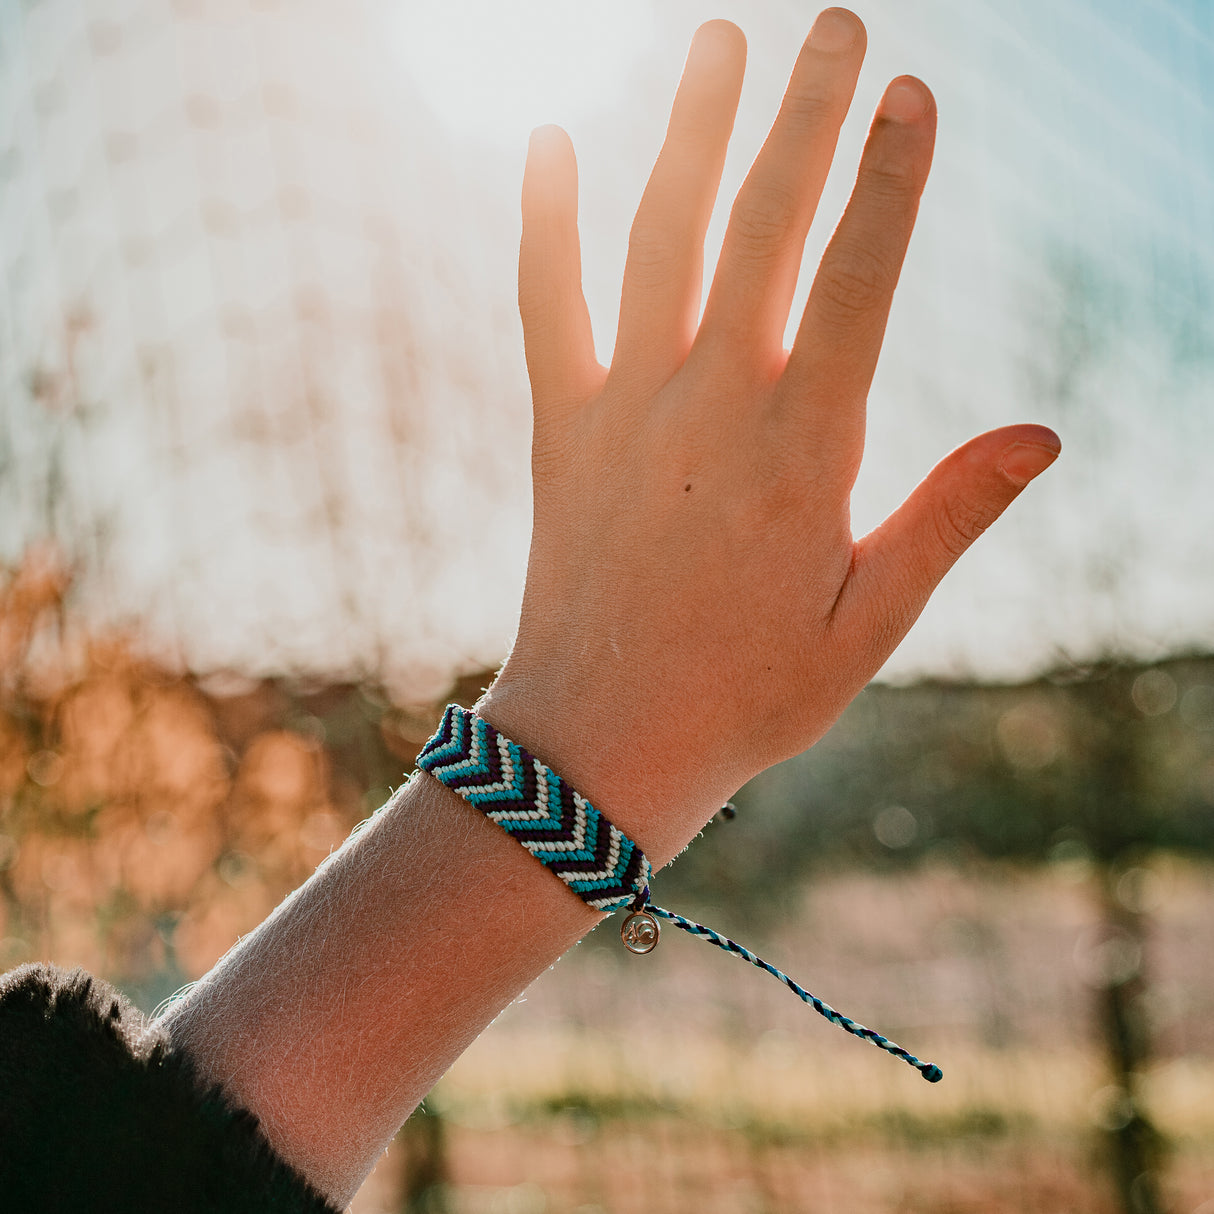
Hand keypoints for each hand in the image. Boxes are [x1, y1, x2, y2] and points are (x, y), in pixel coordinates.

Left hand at [482, 10, 1058, 863]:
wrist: (606, 741)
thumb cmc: (748, 693)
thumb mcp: (870, 621)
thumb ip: (949, 516)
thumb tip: (1041, 434)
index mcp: (801, 450)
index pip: (858, 284)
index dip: (890, 184)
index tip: (915, 95)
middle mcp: (711, 407)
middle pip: (762, 231)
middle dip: (805, 121)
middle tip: (835, 26)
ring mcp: (627, 410)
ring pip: (659, 242)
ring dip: (690, 134)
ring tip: (716, 40)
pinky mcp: (563, 430)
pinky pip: (544, 305)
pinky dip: (541, 223)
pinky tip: (545, 142)